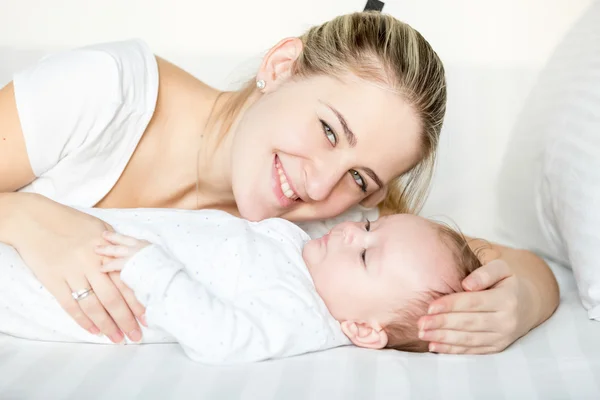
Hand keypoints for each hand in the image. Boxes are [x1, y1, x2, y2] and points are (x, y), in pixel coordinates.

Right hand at [9, 194, 145, 342]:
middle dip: (126, 319)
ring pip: (92, 305)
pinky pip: (70, 305)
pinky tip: (94, 330)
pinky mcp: (53, 280)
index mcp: (105, 250)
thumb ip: (116, 246)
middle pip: (112, 298)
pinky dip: (82, 320)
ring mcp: (70, 272)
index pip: (126, 281)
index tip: (147, 317)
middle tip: (136, 335)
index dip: (137, 301)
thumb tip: (134, 263)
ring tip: (117, 338)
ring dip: (107, 325)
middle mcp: (90, 263)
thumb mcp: (98, 228)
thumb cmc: (69, 221)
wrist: (33, 219)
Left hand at [417, 259, 531, 353]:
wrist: (528, 305)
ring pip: (468, 339)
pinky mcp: (496, 348)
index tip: (429, 307)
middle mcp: (506, 321)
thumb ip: (484, 272)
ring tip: (422, 334)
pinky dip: (451, 350)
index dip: (451, 305)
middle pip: (469, 323)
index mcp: (506, 299)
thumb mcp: (502, 269)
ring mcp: (502, 337)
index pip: (474, 303)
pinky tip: (434, 346)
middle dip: (442, 323)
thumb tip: (467, 284)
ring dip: (443, 338)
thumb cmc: (506, 283)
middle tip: (420, 323)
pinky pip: (471, 350)